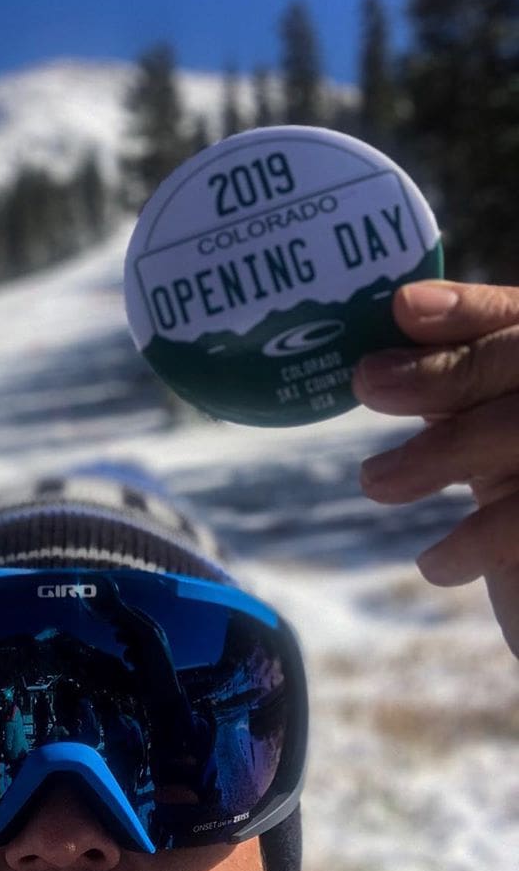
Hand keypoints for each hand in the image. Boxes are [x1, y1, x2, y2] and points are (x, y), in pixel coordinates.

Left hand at [353, 280, 518, 658]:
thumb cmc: (517, 516)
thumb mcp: (483, 444)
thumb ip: (456, 394)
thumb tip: (379, 358)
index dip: (468, 309)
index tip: (403, 307)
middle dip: (444, 369)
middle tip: (367, 383)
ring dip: (442, 449)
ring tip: (375, 481)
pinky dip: (476, 540)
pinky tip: (433, 563)